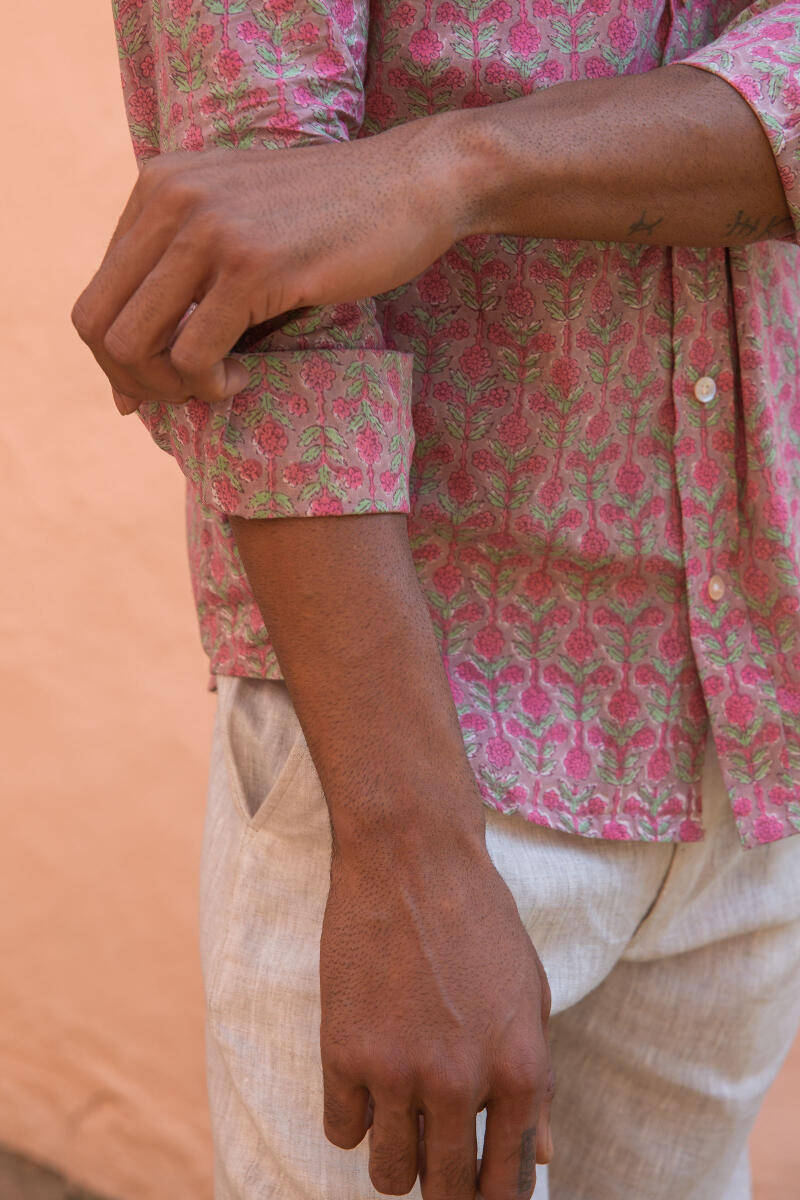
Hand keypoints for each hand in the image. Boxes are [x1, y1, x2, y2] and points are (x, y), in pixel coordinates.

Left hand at [70, 115, 466, 413]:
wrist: (412, 183)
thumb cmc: (332, 219)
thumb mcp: (239, 225)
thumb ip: (182, 278)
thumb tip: (123, 385)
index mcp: (157, 186)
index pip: (95, 297)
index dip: (117, 360)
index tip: (159, 387)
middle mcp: (170, 199)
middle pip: (98, 325)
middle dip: (133, 380)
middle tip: (183, 396)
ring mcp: (209, 230)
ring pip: (134, 344)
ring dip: (169, 388)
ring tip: (216, 387)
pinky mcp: (251, 265)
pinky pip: (194, 356)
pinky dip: (212, 386)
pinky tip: (245, 379)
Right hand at [320, 832, 553, 1199]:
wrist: (411, 858)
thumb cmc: (479, 919)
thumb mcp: (531, 995)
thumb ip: (536, 1082)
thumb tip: (539, 1157)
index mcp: (520, 1070)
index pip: (509, 1183)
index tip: (478, 1195)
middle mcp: (461, 1082)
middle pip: (446, 1190)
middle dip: (444, 1187)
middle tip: (436, 1162)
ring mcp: (398, 1070)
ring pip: (389, 1174)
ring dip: (396, 1159)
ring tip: (400, 1120)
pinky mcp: (343, 1051)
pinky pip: (342, 1130)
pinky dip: (353, 1117)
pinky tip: (365, 1082)